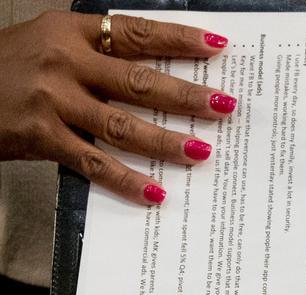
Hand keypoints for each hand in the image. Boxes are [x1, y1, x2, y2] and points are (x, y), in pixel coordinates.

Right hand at [0, 11, 236, 204]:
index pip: (137, 32)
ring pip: (122, 124)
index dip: (180, 39)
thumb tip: (158, 78)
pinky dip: (126, 180)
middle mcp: (66, 61)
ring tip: (202, 151)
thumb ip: (98, 54)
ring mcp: (53, 100)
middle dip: (187, 95)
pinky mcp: (41, 137)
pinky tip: (155, 193)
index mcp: (72, 31)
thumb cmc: (9, 66)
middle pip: (139, 80)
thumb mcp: (51, 43)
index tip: (217, 48)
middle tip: (224, 106)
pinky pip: (93, 162)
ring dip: (167, 141)